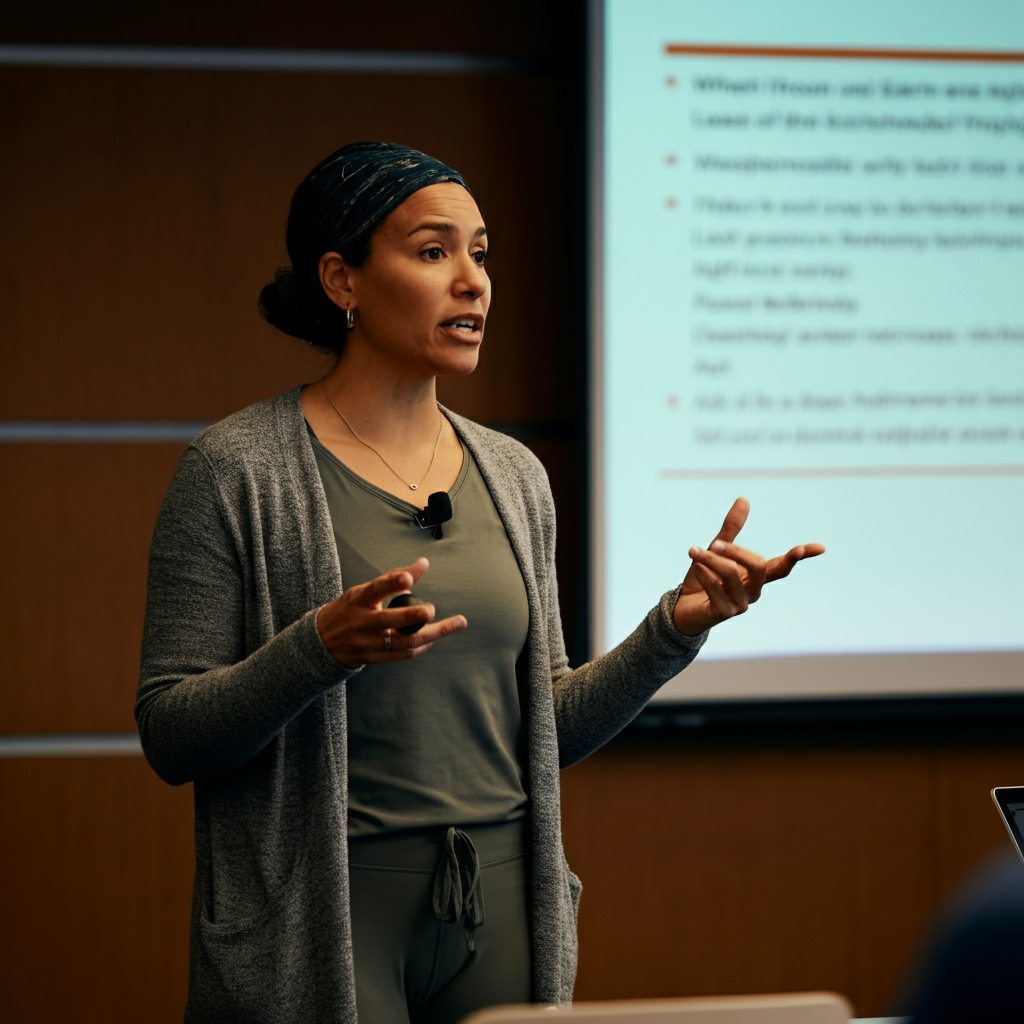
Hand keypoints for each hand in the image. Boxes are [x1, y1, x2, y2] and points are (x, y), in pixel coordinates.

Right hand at [316, 557, 466, 667]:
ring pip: (404, 641)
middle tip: (431, 610)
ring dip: (432, 634)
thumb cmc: (348, 611)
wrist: (322, 642)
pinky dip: (422, 645)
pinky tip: (434, 638)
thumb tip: (418, 569)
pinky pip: (403, 654)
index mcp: (358, 600)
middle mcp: (362, 622)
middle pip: (390, 620)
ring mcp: (368, 643)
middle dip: (413, 616)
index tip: (408, 577)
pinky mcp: (374, 658)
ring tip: (454, 623)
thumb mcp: (361, 591)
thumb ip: (389, 580)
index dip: (392, 582)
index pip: (376, 588)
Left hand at [672, 497, 824, 636]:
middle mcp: (754, 590)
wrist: (682, 607)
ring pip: (731, 575)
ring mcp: (742, 604)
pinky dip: (704, 575)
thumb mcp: (716, 550)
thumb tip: (744, 499)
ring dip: (711, 560)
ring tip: (693, 551)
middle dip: (736, 551)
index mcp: (756, 576)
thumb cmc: (703, 578)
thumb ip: (730, 529)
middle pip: (759, 567)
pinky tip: (696, 567)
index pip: (782, 567)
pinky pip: (716, 589)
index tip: (820, 548)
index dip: (799, 557)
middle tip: (714, 543)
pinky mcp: (725, 613)